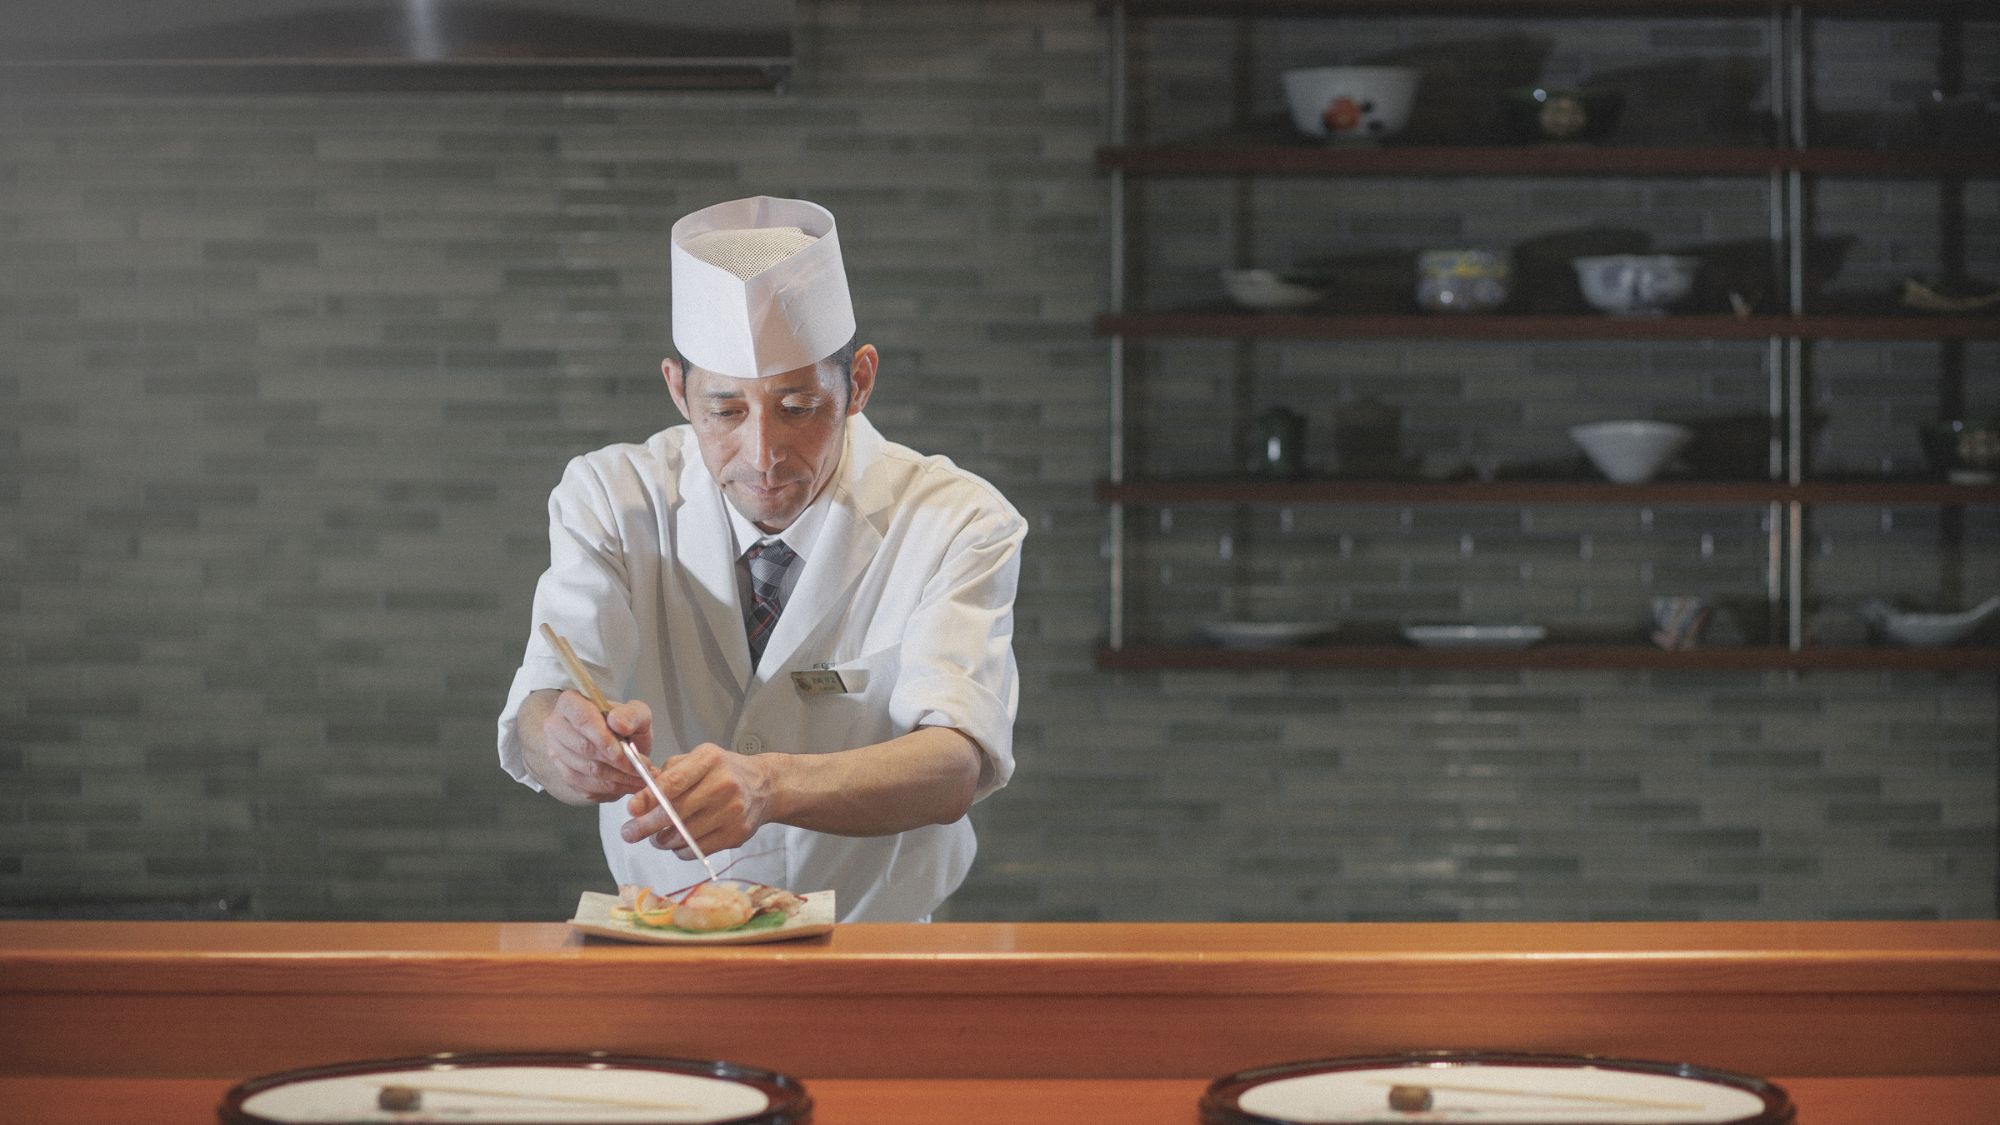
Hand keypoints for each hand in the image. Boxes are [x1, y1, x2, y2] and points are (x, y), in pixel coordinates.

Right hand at [535, 690, 652, 802]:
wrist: (614, 745)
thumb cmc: (623, 726)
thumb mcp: (637, 713)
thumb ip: (632, 714)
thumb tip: (618, 723)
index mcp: (571, 703)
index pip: (582, 719)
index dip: (602, 737)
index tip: (621, 750)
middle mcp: (557, 726)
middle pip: (583, 748)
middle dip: (616, 761)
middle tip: (641, 767)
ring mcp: (557, 752)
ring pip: (586, 770)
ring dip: (617, 777)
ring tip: (640, 777)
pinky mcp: (563, 775)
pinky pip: (586, 787)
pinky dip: (611, 789)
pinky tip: (628, 784)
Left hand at [621, 742, 772, 858]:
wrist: (764, 787)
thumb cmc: (723, 772)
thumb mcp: (698, 760)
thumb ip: (669, 774)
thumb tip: (639, 798)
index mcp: (710, 760)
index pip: (673, 782)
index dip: (648, 799)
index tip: (631, 810)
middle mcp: (724, 784)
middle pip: (676, 812)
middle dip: (646, 826)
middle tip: (629, 832)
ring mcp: (732, 811)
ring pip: (684, 835)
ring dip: (662, 840)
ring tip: (656, 837)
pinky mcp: (736, 834)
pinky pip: (697, 849)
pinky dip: (680, 850)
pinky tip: (677, 843)